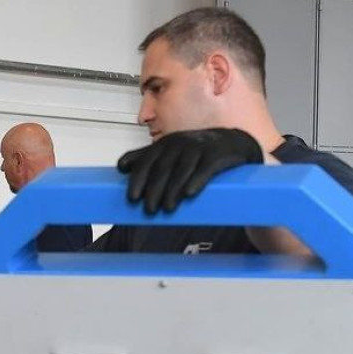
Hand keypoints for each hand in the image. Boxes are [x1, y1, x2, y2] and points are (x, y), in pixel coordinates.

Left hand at [117, 128, 262, 214]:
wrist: (231, 143)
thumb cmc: (193, 151)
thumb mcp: (168, 151)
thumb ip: (145, 157)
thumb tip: (121, 167)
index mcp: (164, 144)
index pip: (146, 162)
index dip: (138, 180)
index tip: (132, 198)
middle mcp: (179, 144)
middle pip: (162, 169)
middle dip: (154, 190)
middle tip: (149, 210)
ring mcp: (198, 148)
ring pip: (181, 170)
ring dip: (172, 191)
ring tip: (167, 209)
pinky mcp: (217, 155)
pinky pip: (205, 168)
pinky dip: (196, 181)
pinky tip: (189, 194)